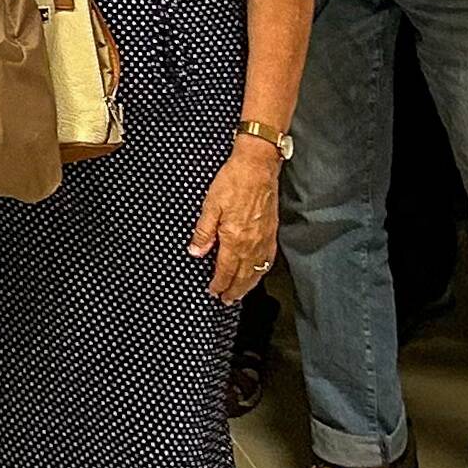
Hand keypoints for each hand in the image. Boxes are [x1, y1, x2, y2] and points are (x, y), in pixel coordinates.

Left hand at [192, 138, 281, 299]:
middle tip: (226, 300)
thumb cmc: (233, 182)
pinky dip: (261, 270)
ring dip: (248, 284)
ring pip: (257, 270)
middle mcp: (252, 244)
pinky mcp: (272, 231)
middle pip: (243, 275)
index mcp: (235, 239)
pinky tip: (258, 271)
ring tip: (241, 292)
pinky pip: (268, 258)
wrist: (257, 167)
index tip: (213, 291)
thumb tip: (196, 252)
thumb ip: (203, 232)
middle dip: (234, 290)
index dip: (219, 283)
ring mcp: (264, 239)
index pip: (225, 270)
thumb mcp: (210, 206)